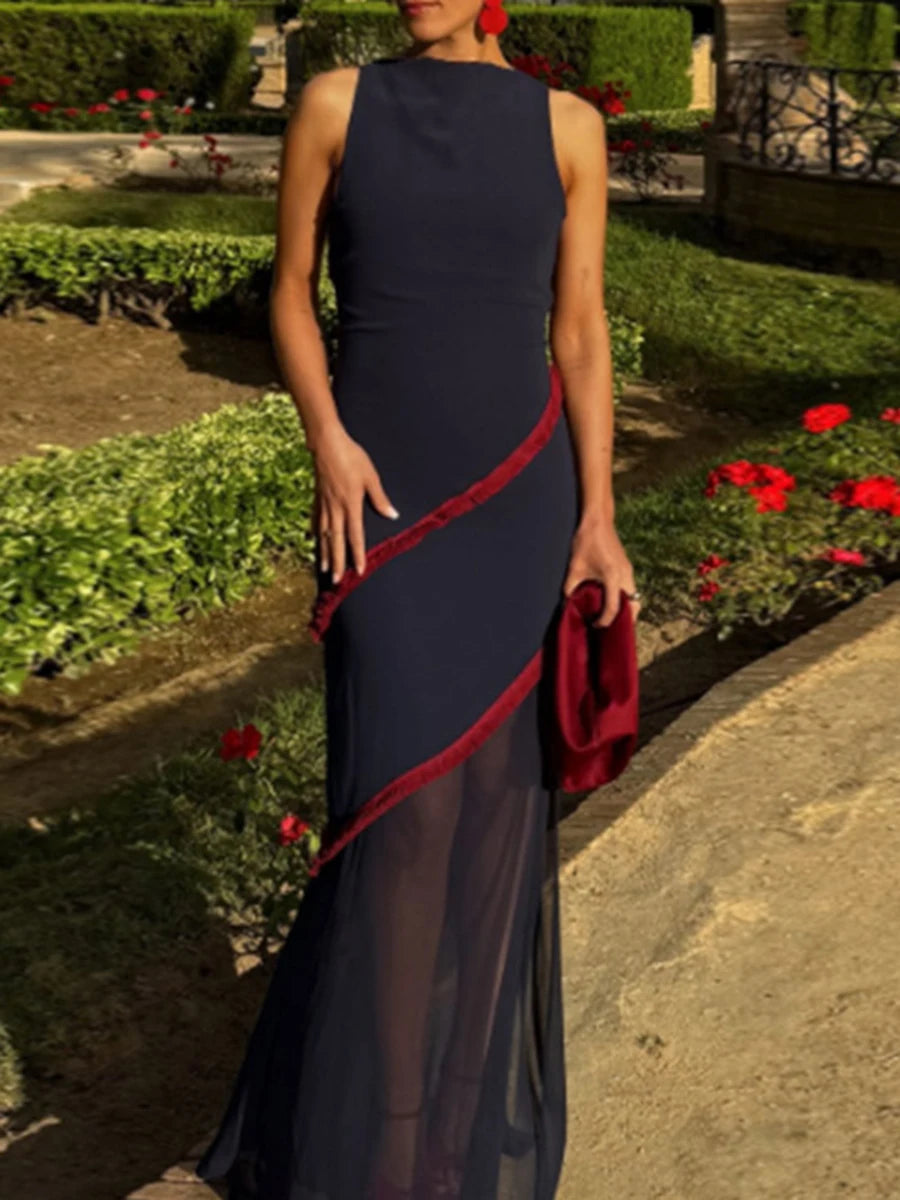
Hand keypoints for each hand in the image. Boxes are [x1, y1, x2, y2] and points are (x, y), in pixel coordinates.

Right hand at [311, 425, 398, 582]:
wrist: (327, 444)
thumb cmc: (351, 457)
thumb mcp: (371, 477)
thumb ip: (380, 498)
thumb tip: (392, 514)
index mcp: (351, 505)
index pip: (355, 536)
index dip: (357, 554)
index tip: (358, 570)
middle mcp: (335, 509)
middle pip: (336, 541)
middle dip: (337, 562)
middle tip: (336, 580)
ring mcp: (323, 504)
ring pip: (323, 534)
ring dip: (324, 553)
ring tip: (325, 569)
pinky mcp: (317, 498)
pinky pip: (315, 521)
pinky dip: (315, 534)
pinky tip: (314, 541)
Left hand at [562, 511, 640, 627]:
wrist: (597, 520)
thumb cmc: (585, 542)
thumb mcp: (574, 567)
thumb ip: (570, 588)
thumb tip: (566, 604)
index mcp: (613, 577)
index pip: (614, 608)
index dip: (605, 621)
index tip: (595, 625)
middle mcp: (625, 576)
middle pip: (634, 606)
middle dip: (624, 620)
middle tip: (610, 627)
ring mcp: (628, 571)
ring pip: (634, 598)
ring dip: (626, 609)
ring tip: (610, 617)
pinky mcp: (627, 567)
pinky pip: (630, 589)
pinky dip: (624, 599)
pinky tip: (610, 601)